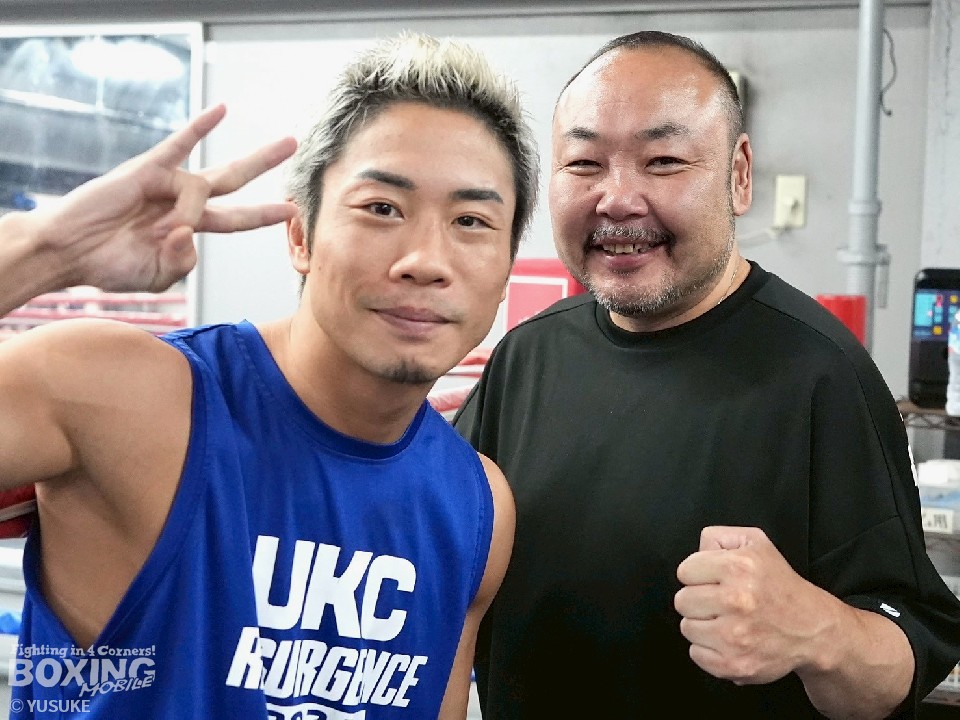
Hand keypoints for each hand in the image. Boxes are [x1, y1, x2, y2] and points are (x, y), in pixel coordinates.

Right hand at [38, 103, 297, 292]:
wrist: (71, 251)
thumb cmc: (111, 265)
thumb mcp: (158, 277)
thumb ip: (182, 262)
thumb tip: (187, 230)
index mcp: (190, 228)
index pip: (237, 219)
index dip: (264, 214)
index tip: (292, 209)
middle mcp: (184, 201)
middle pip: (235, 178)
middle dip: (263, 160)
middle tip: (293, 142)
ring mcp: (167, 182)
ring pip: (201, 188)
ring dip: (187, 213)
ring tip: (158, 231)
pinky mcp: (147, 169)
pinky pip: (179, 144)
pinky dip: (201, 127)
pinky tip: (222, 111)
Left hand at [674, 526, 830, 684]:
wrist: (813, 629)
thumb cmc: (779, 585)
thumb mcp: (755, 543)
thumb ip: (718, 537)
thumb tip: (696, 552)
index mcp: (737, 567)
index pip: (685, 571)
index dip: (697, 574)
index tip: (714, 580)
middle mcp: (736, 600)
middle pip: (682, 601)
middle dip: (698, 600)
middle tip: (720, 602)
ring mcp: (734, 636)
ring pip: (687, 627)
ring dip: (702, 625)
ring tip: (726, 621)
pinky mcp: (734, 664)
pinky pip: (696, 654)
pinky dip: (708, 649)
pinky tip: (728, 641)